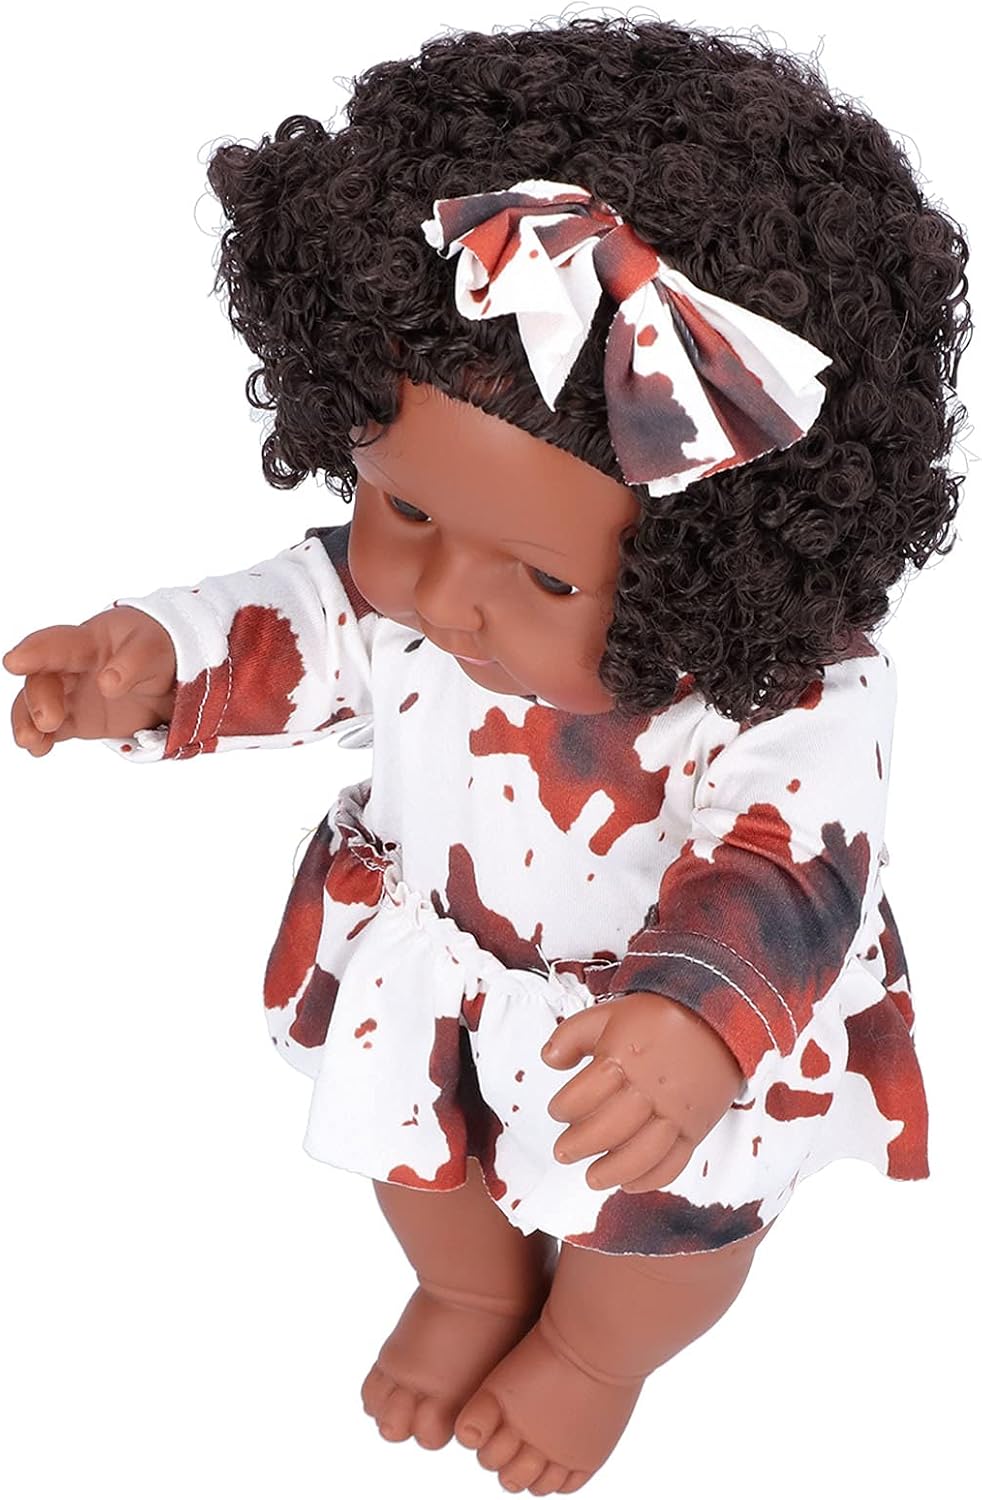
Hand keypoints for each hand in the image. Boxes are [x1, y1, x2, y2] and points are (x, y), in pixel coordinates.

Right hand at [4, 606, 176, 755]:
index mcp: (88, 641)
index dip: (34, 652)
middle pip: (44, 680)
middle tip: (48, 720)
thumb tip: (107, 683)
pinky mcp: (78, 719)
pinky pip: (53, 730)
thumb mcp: (153, 650)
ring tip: (30, 741)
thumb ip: (133, 664)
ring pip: (39, 706)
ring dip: (29, 722)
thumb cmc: (155, 650)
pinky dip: (42, 739)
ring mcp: (72, 694)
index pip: (57, 644)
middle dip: (39, 699)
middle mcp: (71, 667)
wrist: (168, 674)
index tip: (13, 663)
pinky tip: (38, 749)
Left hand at [541, 991, 744, 1193]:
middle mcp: (650, 1089)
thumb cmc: (660, 1018)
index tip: (557, 1112)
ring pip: (641, 1154)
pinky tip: (630, 1183)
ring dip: (613, 1172)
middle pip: (609, 1129)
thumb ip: (572, 1035)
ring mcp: (676, 1112)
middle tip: (563, 1152)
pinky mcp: (696, 1128)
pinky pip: (674, 1162)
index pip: (584, 1094)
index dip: (564, 1108)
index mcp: (624, 1058)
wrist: (717, 1019)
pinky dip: (651, 1179)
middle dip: (579, 1145)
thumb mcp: (609, 1014)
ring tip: (592, 1178)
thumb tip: (548, 1059)